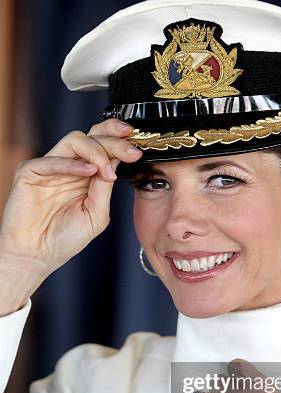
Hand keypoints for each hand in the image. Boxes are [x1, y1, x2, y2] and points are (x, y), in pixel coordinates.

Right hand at [0, 118, 141, 281]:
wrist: (36, 255)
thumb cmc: (64, 239)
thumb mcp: (96, 214)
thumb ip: (104, 187)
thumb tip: (115, 162)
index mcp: (86, 176)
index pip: (104, 148)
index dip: (121, 143)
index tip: (138, 149)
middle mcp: (69, 167)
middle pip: (92, 136)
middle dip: (114, 140)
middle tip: (130, 150)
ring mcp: (50, 167)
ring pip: (75, 140)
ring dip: (96, 151)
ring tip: (107, 171)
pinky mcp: (30, 171)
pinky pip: (52, 159)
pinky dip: (73, 164)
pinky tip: (89, 171)